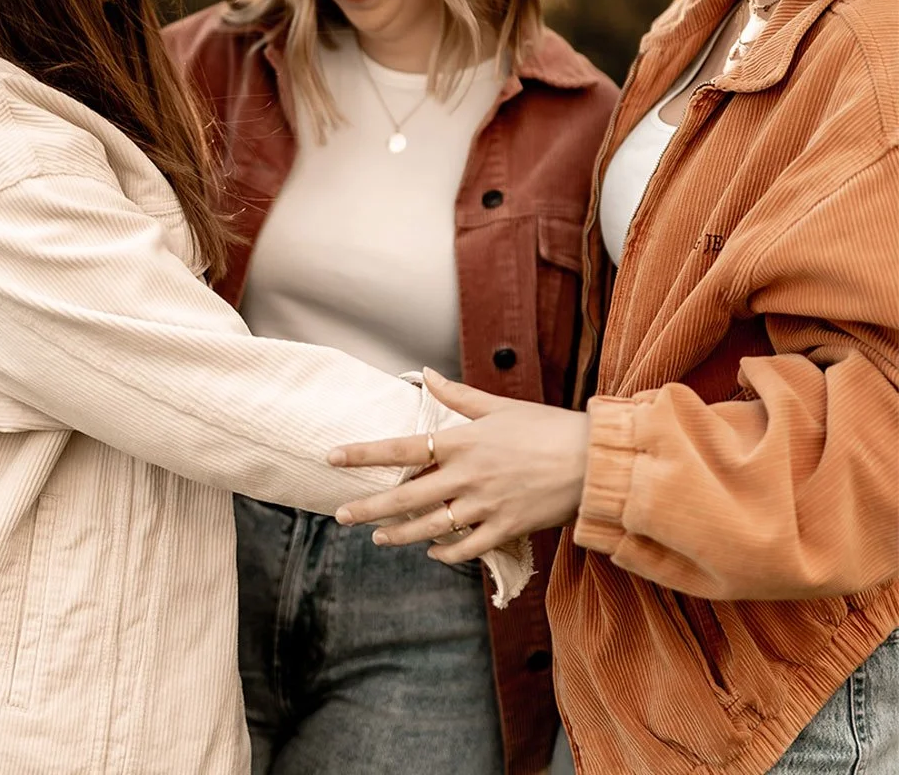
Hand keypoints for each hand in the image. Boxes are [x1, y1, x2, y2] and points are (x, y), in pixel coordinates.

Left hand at [327, 369, 589, 563]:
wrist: (592, 461)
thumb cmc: (546, 427)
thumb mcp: (498, 406)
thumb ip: (457, 396)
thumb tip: (425, 373)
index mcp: (463, 442)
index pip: (401, 449)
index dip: (363, 454)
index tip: (333, 458)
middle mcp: (467, 476)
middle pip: (406, 496)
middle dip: (369, 508)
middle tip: (341, 515)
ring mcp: (485, 506)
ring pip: (429, 527)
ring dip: (398, 534)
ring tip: (377, 537)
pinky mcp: (505, 529)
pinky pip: (465, 548)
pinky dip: (444, 552)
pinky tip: (430, 550)